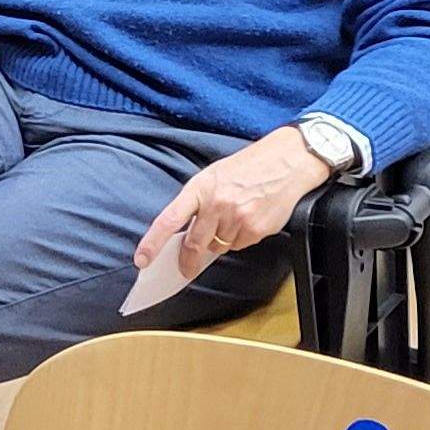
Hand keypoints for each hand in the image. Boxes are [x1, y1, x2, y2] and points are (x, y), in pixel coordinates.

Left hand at [132, 127, 337, 276]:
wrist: (287, 162)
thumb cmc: (248, 167)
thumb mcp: (214, 176)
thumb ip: (198, 203)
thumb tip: (186, 234)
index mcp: (199, 188)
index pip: (169, 220)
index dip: (153, 242)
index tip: (142, 259)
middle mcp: (216, 204)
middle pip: (194, 244)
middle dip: (188, 260)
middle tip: (186, 267)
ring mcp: (237, 218)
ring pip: (218, 247)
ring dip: (220, 241)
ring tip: (234, 218)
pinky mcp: (256, 229)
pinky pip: (239, 245)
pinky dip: (240, 239)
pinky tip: (249, 220)